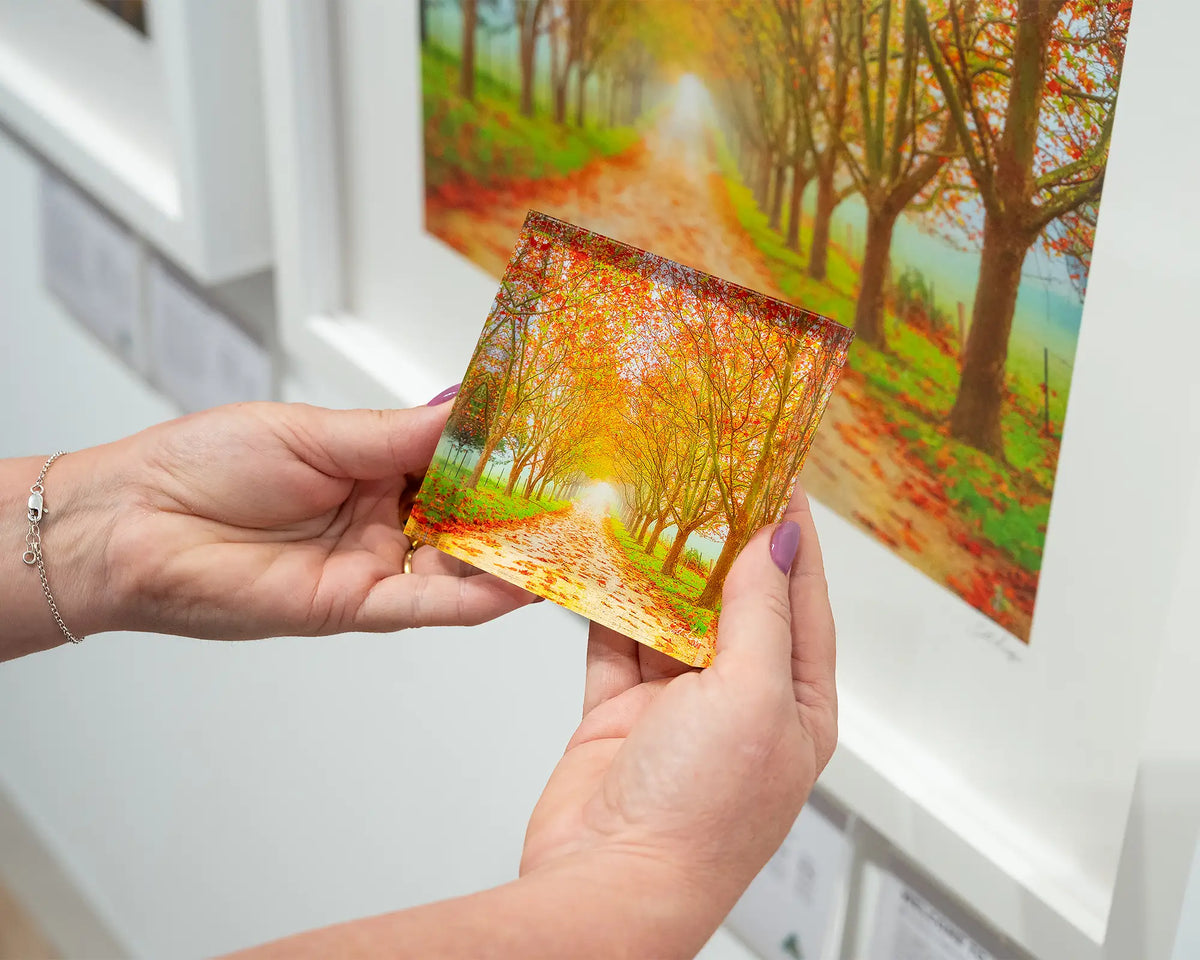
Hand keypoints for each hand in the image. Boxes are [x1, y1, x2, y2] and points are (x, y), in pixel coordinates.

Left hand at [66, 398, 534, 642]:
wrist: (133, 525)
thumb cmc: (205, 464)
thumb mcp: (315, 433)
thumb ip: (398, 434)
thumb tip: (468, 407)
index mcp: (373, 466)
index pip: (456, 460)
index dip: (503, 452)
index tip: (553, 437)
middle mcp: (382, 519)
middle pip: (470, 516)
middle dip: (522, 506)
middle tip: (584, 493)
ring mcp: (373, 565)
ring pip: (461, 564)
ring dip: (514, 554)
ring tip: (574, 538)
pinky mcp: (355, 607)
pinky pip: (429, 605)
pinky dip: (478, 597)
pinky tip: (524, 585)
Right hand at [519, 485, 836, 956]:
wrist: (608, 888)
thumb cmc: (700, 816)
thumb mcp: (752, 697)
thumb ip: (760, 612)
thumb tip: (778, 542)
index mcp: (796, 705)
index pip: (802, 600)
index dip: (791, 536)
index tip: (777, 475)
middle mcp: (741, 703)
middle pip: (733, 601)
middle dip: (719, 542)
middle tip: (702, 477)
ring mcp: (678, 708)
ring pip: (670, 615)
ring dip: (658, 568)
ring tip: (648, 504)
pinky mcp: (620, 713)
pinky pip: (616, 642)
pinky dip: (608, 603)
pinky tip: (601, 560)